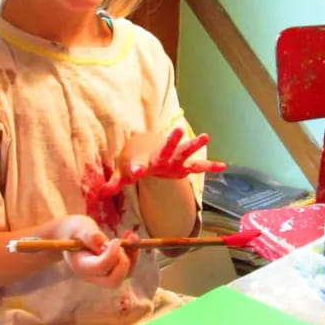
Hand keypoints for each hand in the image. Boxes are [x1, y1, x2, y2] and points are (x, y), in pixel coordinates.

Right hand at [55, 215, 137, 287]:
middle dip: (123, 263)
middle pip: (113, 281)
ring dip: (133, 257)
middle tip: (121, 244)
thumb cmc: (73, 230)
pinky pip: (127, 268)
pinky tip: (130, 237)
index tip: (115, 240)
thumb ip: (88, 234)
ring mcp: (102, 275)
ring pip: (124, 275)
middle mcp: (92, 275)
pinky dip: (133, 254)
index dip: (112, 255)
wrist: (71, 236)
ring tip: (131, 236)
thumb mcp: (78, 227)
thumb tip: (101, 241)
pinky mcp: (111, 269)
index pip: (101, 268)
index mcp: (81, 266)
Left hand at [98, 127, 225, 195]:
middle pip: (165, 150)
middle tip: (178, 131)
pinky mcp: (182, 165)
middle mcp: (160, 157)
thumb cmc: (132, 159)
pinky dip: (209, 166)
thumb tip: (101, 192)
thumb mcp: (121, 172)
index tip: (135, 172)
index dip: (135, 169)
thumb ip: (114, 182)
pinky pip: (197, 166)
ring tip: (206, 137)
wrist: (143, 147)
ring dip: (194, 145)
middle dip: (170, 142)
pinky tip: (223, 166)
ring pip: (184, 151)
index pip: (137, 165)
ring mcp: (173, 160)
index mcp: (142, 160)